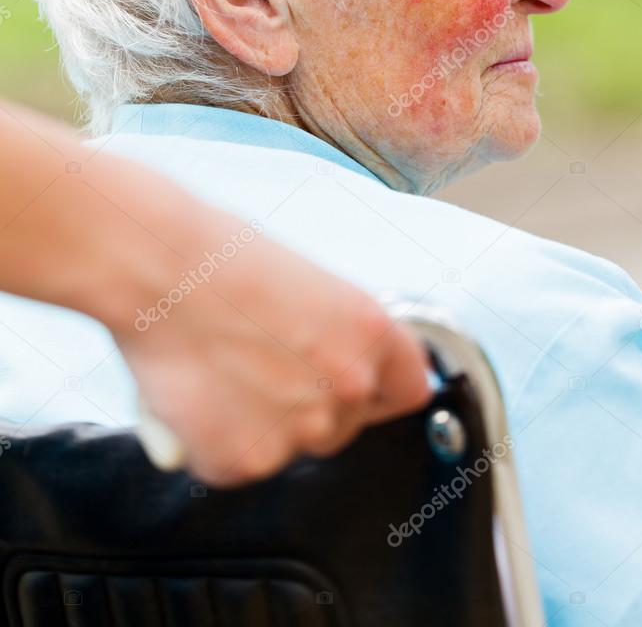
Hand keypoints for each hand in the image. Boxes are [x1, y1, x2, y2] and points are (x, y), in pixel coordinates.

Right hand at [0, 102, 429, 486]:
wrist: (154, 267)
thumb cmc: (220, 255)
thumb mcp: (309, 283)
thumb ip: (337, 335)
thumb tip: (334, 362)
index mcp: (371, 333)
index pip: (410, 388)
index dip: (381, 387)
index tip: (361, 385)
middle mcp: (348, 386)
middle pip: (348, 423)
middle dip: (311, 403)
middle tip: (262, 365)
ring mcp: (297, 430)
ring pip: (292, 446)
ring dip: (262, 424)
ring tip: (222, 372)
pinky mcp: (243, 460)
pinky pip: (237, 463)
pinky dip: (214, 442)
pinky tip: (196, 395)